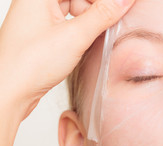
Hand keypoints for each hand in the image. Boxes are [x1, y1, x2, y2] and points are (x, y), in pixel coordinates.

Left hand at [0, 0, 134, 118]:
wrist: (10, 91)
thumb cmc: (29, 64)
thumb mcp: (75, 36)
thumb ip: (103, 15)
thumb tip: (124, 0)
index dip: (102, 0)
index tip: (122, 5)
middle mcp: (35, 2)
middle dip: (95, 9)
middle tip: (109, 23)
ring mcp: (38, 18)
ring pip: (73, 9)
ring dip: (89, 21)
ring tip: (95, 37)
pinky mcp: (42, 33)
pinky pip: (67, 23)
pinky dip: (80, 31)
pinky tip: (86, 42)